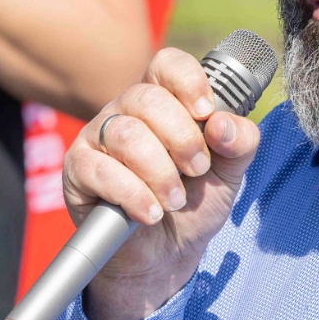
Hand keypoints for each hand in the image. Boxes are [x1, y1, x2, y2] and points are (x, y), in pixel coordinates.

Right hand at [62, 48, 260, 319]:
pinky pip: (100, 169)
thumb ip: (240, 143)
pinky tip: (151, 213)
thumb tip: (224, 123)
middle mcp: (128, 109)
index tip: (206, 111)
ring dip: (159, 171)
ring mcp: (98, 135)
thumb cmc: (195, 202)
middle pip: (147, 98)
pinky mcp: (79, 169)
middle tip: (198, 170)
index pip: (167, 64)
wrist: (168, 255)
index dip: (187, 80)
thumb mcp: (230, 172)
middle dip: (181, 137)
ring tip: (175, 200)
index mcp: (165, 99)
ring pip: (126, 133)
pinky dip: (133, 194)